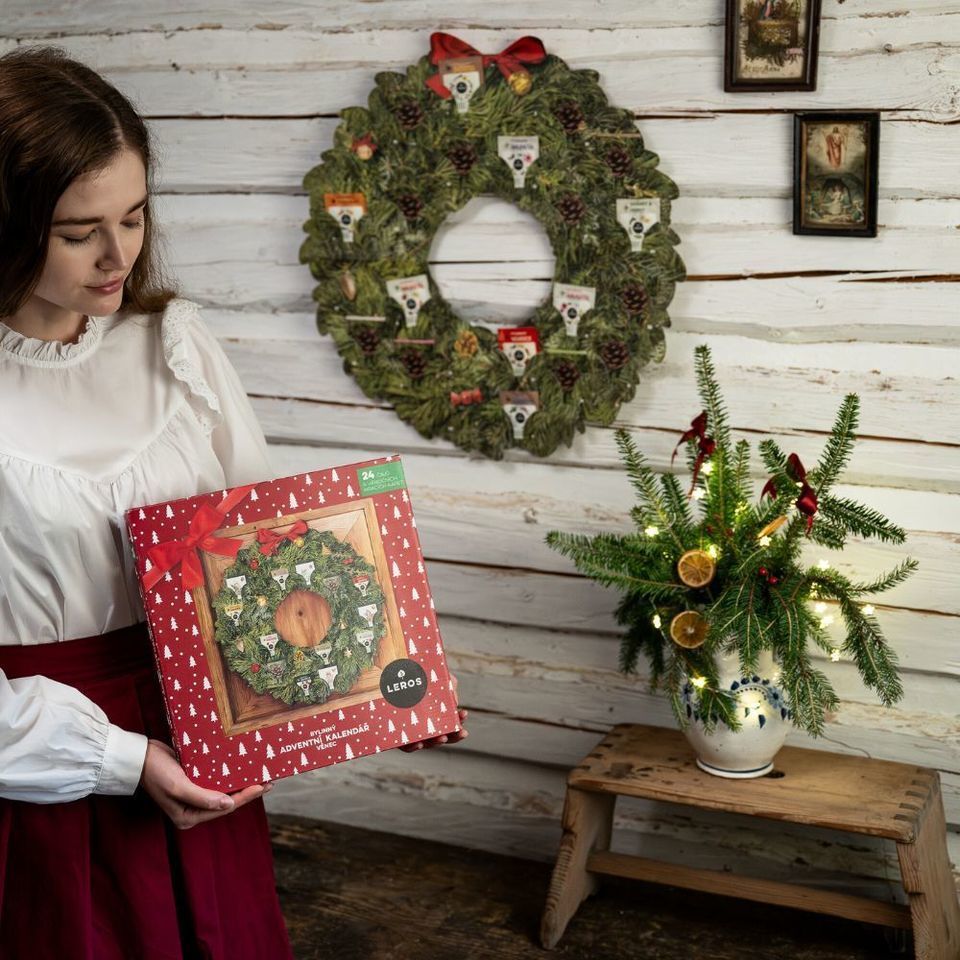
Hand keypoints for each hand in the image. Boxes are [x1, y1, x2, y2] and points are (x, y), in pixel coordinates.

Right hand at [140, 738, 271, 828]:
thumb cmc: (156, 773)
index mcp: (189, 817)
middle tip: (269, 780)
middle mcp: (193, 809)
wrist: (139, 756)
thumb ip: (203, 798)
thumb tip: (229, 804)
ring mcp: (194, 795)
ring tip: (261, 774)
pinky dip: (230, 774)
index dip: (245, 797)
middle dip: (248, 791)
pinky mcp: (194, 781)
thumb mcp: (179, 787)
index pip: (224, 809)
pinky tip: (242, 766)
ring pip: (224, 790)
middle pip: (227, 801)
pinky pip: (216, 780)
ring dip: (241, 782)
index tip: (263, 786)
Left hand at [399, 673, 468, 751]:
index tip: (464, 713)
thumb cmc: (410, 676)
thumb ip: (447, 683)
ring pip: (426, 743)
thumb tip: (454, 700)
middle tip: (461, 731)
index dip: (459, 720)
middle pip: (441, 735)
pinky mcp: (394, 737)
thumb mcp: (432, 675)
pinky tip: (419, 743)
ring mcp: (409, 732)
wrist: (384, 672)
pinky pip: (405, 746)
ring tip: (442, 738)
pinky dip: (413, 747)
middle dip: (453, 736)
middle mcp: (422, 724)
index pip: (449, 721)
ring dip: (436, 742)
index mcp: (431, 713)